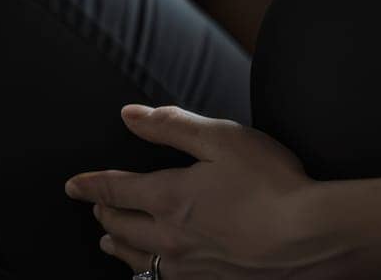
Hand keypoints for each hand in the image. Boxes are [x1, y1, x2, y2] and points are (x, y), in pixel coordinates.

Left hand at [66, 105, 343, 277]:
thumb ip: (172, 127)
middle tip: (96, 207)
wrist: (306, 238)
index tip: (73, 184)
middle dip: (105, 214)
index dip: (91, 184)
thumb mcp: (222, 139)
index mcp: (169, 196)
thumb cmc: (270, 183)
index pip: (117, 189)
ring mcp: (188, 266)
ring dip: (119, 247)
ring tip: (110, 242)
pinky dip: (147, 273)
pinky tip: (154, 271)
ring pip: (138, 260)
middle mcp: (169, 237)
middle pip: (122, 227)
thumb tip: (130, 115)